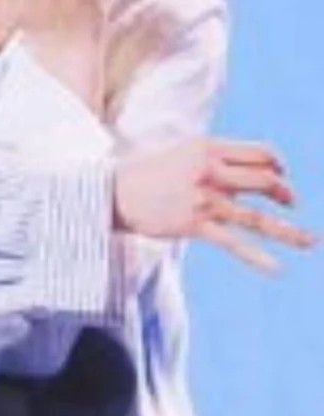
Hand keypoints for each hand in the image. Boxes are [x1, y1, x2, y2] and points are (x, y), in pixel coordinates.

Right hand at [114, 137, 315, 270]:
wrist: (112, 192)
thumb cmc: (145, 172)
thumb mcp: (181, 152)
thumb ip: (212, 157)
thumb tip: (246, 171)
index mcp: (208, 148)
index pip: (260, 153)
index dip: (278, 163)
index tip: (281, 174)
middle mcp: (209, 172)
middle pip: (266, 182)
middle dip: (284, 193)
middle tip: (290, 202)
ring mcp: (203, 199)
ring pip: (257, 217)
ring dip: (288, 231)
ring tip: (310, 240)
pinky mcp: (194, 224)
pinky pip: (233, 242)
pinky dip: (257, 256)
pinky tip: (277, 268)